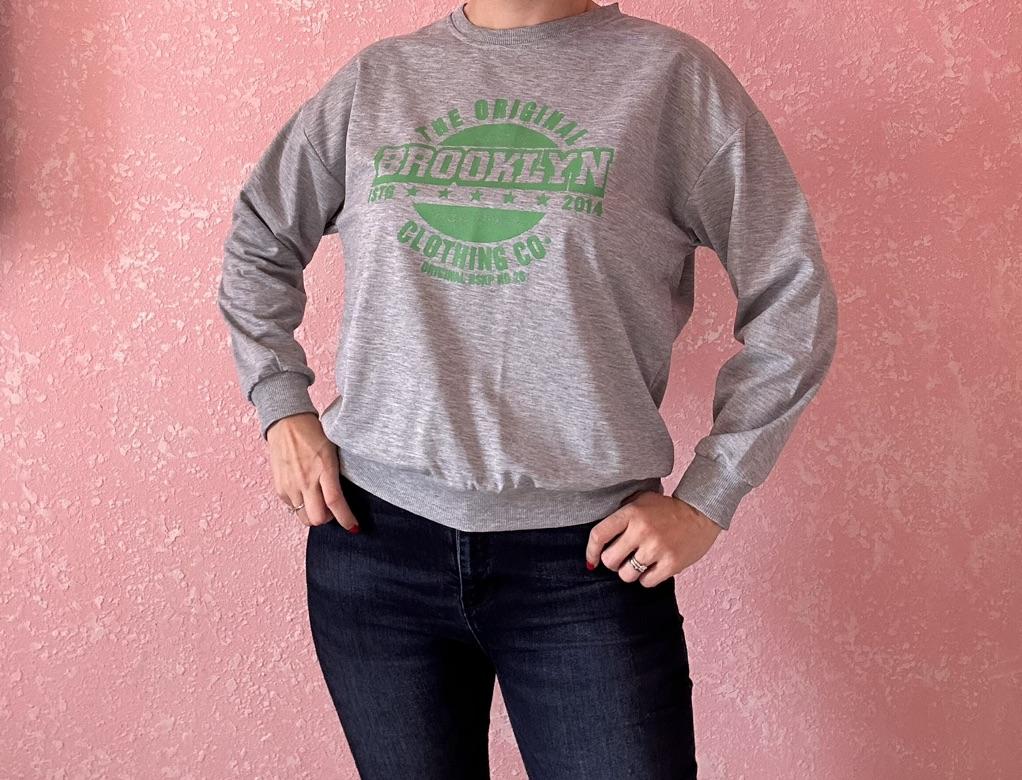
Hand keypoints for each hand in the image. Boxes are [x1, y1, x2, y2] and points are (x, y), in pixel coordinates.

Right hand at [266, 413, 358, 530]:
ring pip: (304, 517)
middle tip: (332, 510)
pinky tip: (305, 492)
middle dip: (327, 520)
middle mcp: (305, 481)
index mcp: (324, 469)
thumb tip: (343, 497)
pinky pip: (293, 508)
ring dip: (313, 514)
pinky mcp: (280, 488)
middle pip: (317, 519)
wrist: (286, 423)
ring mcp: (290, 486)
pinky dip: (301, 506)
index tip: (353, 526)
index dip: (346, 519)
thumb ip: (335, 475)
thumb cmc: (313, 434)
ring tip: (317, 499)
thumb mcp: (332, 451)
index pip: (335, 502)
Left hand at [585, 491, 722, 586]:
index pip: (599, 535)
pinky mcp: (671, 563)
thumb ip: (620, 514)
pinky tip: (653, 567)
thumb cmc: (667, 509)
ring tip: (639, 563)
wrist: (701, 513)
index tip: (592, 560)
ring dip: (630, 572)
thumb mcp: (641, 500)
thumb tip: (598, 538)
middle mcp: (641, 530)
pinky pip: (646, 582)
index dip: (590, 552)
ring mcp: (657, 548)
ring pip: (626, 575)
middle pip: (610, 560)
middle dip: (613, 563)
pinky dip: (647, 578)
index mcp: (631, 513)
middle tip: (622, 558)